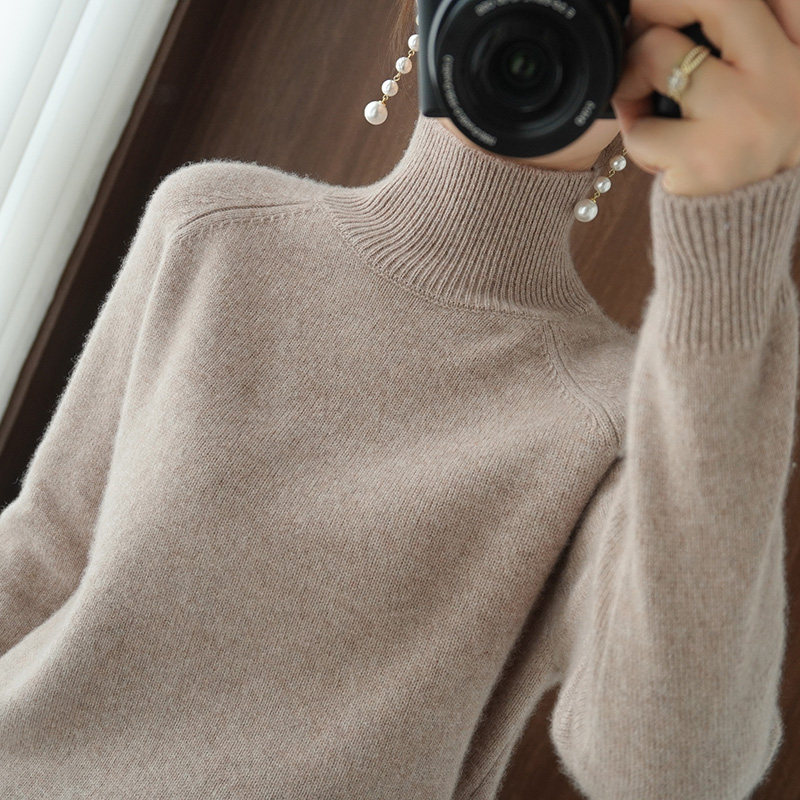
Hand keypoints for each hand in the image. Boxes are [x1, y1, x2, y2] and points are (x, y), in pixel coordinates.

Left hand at [610, 0, 799, 196]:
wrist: (752, 227)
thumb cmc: (751, 147)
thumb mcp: (771, 83)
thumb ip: (747, 40)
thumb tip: (662, 14)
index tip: (667, 7)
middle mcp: (785, 74)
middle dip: (656, 8)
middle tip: (637, 32)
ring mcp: (745, 116)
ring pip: (658, 55)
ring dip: (634, 81)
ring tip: (644, 106)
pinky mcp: (706, 160)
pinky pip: (640, 128)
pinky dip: (635, 137)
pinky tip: (658, 153)